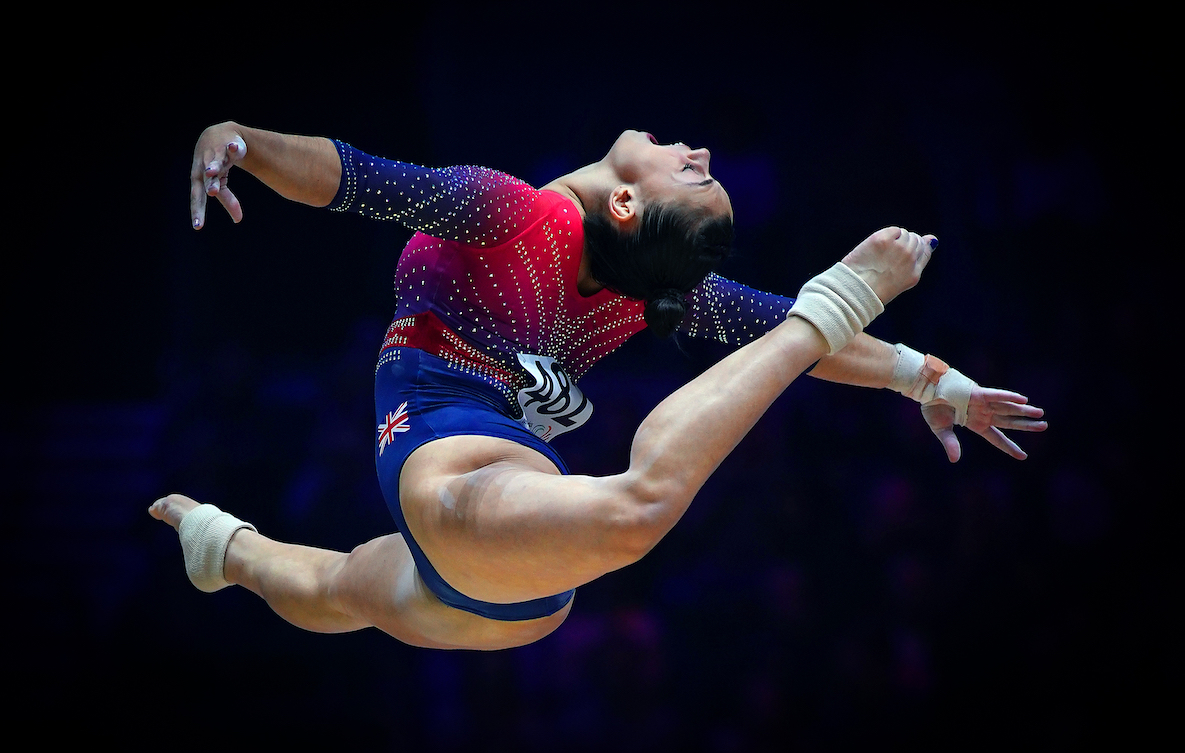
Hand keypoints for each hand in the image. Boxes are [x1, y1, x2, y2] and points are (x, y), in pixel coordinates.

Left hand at [190, 122, 247, 228]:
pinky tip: (233, 148)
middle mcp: (205, 166)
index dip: (198, 210)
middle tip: (211, 192)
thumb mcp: (222, 182)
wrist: (219, 133)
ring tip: (212, 171)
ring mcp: (216, 155)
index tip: (198, 226)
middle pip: (207, 178)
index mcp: (201, 178)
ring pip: (214, 161)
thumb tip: (238, 220)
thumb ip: (227, 199)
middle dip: (210, 184)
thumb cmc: (216, 163)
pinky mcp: (228, 144)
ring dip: (213, 165)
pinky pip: (230, 147)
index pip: (198, 197)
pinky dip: (232, 147)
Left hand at [841, 227, 936, 304]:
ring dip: (895, 239)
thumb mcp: (901, 280)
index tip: (904, 250)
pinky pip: (893, 230)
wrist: (855, 289)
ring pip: (905, 233)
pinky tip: (877, 246)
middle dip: (904, 243)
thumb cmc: (874, 287)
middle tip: (887, 254)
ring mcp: (898, 248)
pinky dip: (886, 235)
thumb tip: (932, 238)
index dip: (917, 247)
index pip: (925, 250)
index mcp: (914, 274)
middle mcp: (910, 259)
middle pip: (916, 239)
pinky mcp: (884, 239)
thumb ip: (918, 261)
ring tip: (881, 252)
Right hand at [921, 386, 1046, 461]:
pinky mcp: (977, 393)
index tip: (1023, 456)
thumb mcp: (940, 429)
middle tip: (1044, 426)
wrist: (925, 390)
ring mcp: (982, 403)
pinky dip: (1009, 397)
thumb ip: (950, 443)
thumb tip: (955, 460)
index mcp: (975, 424)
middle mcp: (983, 414)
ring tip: (1040, 414)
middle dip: (1026, 425)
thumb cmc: (932, 408)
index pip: (996, 438)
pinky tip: (1023, 399)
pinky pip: (996, 395)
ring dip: (1023, 411)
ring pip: (1007, 408)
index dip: (1009, 447)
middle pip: (1009, 421)